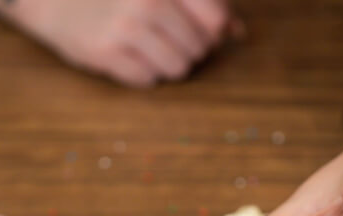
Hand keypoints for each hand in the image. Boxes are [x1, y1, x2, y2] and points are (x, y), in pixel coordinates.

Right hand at [0, 0, 237, 86]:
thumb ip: (198, 3)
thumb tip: (238, 33)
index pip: (214, 18)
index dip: (212, 31)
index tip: (199, 30)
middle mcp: (147, 2)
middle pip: (199, 48)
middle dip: (189, 50)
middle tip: (165, 40)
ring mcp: (124, 29)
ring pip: (178, 68)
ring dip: (169, 65)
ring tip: (149, 50)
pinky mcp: (104, 54)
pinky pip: (147, 81)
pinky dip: (143, 74)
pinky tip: (127, 57)